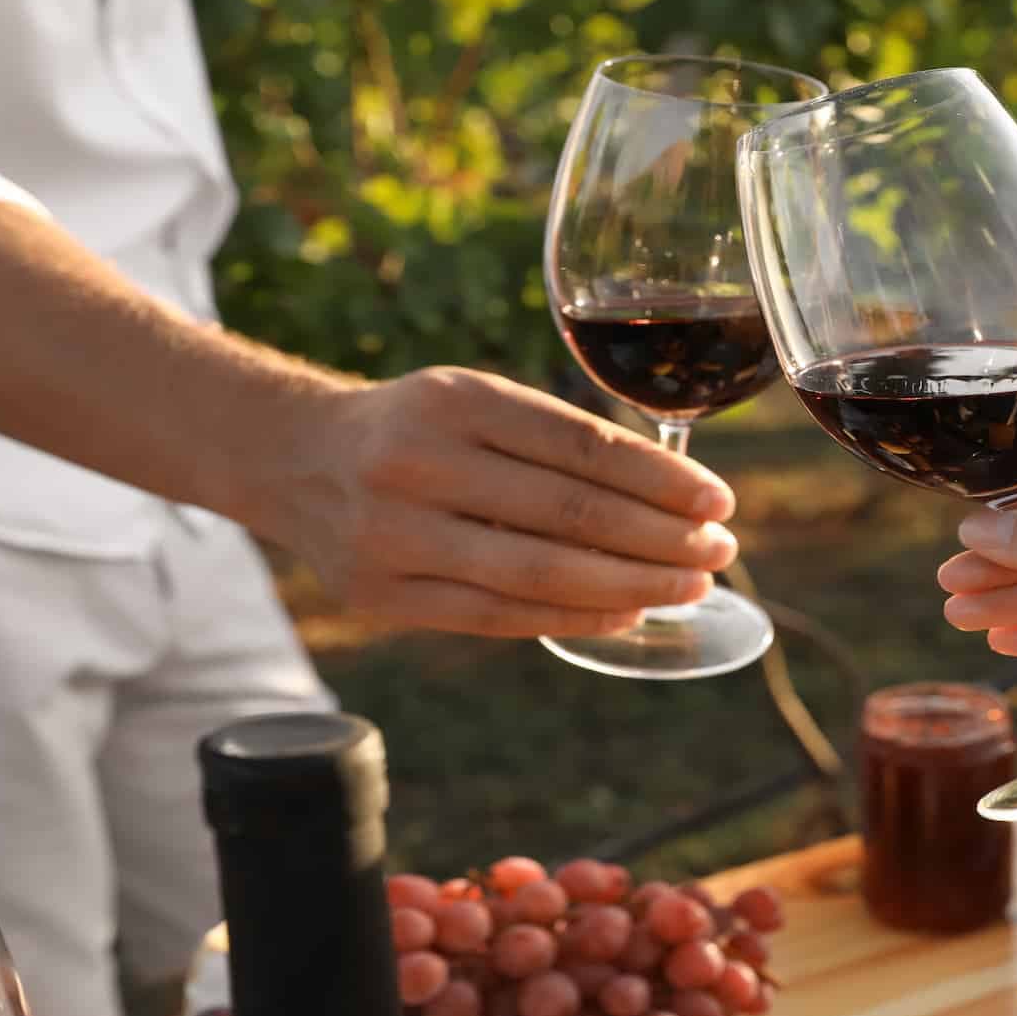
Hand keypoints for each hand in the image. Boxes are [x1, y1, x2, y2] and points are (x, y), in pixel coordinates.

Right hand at [276, 367, 739, 637]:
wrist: (295, 460)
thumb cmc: (417, 427)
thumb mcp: (475, 397)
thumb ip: (554, 438)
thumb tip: (674, 494)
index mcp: (456, 400)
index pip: (582, 446)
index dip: (662, 480)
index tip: (719, 502)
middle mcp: (420, 463)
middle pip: (570, 514)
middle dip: (660, 540)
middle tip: (720, 552)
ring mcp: (396, 535)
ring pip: (540, 573)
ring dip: (631, 586)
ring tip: (689, 587)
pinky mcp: (385, 596)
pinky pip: (499, 617)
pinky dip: (574, 617)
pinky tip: (627, 613)